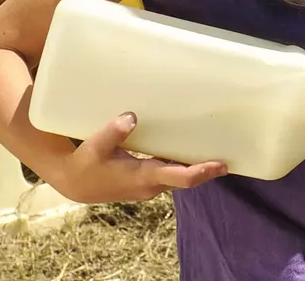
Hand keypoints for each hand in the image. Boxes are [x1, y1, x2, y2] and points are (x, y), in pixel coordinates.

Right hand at [44, 112, 227, 203]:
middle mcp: (151, 186)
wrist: (75, 183)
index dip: (202, 172)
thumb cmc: (86, 164)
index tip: (221, 165)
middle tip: (229, 156)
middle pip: (186, 179)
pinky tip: (187, 153)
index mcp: (143, 177)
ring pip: (178, 178)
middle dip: (206, 170)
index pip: (181, 178)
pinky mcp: (145, 183)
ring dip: (195, 168)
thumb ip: (113, 132)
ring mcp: (148, 187)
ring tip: (214, 152)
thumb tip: (131, 117)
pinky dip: (181, 166)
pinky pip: (169, 175)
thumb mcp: (96, 146)